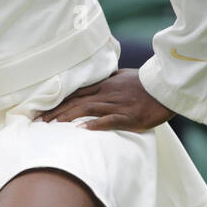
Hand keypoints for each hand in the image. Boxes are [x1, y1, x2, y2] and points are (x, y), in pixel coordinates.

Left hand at [35, 68, 174, 132]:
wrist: (167, 87)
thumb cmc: (146, 83)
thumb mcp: (123, 77)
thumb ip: (107, 80)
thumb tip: (94, 82)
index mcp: (105, 85)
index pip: (76, 93)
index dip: (57, 101)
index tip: (40, 109)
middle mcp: (107, 93)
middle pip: (77, 101)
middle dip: (56, 112)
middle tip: (38, 122)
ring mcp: (118, 105)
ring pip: (88, 109)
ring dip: (69, 117)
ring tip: (52, 126)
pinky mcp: (130, 116)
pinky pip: (110, 120)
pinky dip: (96, 124)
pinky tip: (82, 129)